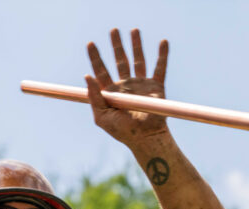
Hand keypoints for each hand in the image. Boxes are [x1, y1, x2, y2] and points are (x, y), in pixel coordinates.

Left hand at [86, 28, 169, 146]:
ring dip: (136, 45)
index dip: (95, 57)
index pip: (101, 71)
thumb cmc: (122, 131)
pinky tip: (162, 42)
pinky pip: (160, 68)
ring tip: (134, 30)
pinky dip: (162, 55)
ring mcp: (141, 85)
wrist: (145, 138)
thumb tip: (86, 76)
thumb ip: (93, 97)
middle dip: (116, 46)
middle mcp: (125, 86)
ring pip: (138, 60)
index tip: (90, 44)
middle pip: (120, 60)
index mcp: (111, 93)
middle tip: (113, 30)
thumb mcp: (102, 117)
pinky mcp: (156, 87)